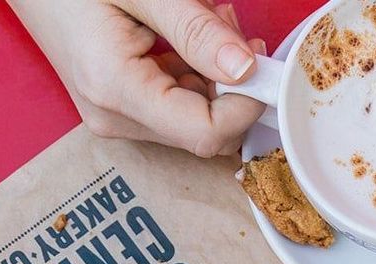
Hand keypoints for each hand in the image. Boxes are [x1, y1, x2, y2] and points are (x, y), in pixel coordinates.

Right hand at [9, 0, 266, 156]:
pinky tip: (187, 35)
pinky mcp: (116, 106)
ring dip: (215, 75)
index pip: (205, 132)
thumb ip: (195, 29)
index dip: (245, 104)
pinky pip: (174, 105)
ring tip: (206, 19)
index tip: (263, 62)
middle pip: (203, 130)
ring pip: (193, 119)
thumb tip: (246, 68)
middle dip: (232, 84)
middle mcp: (113, 117)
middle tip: (231, 26)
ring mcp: (112, 116)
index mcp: (115, 90)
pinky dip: (194, 74)